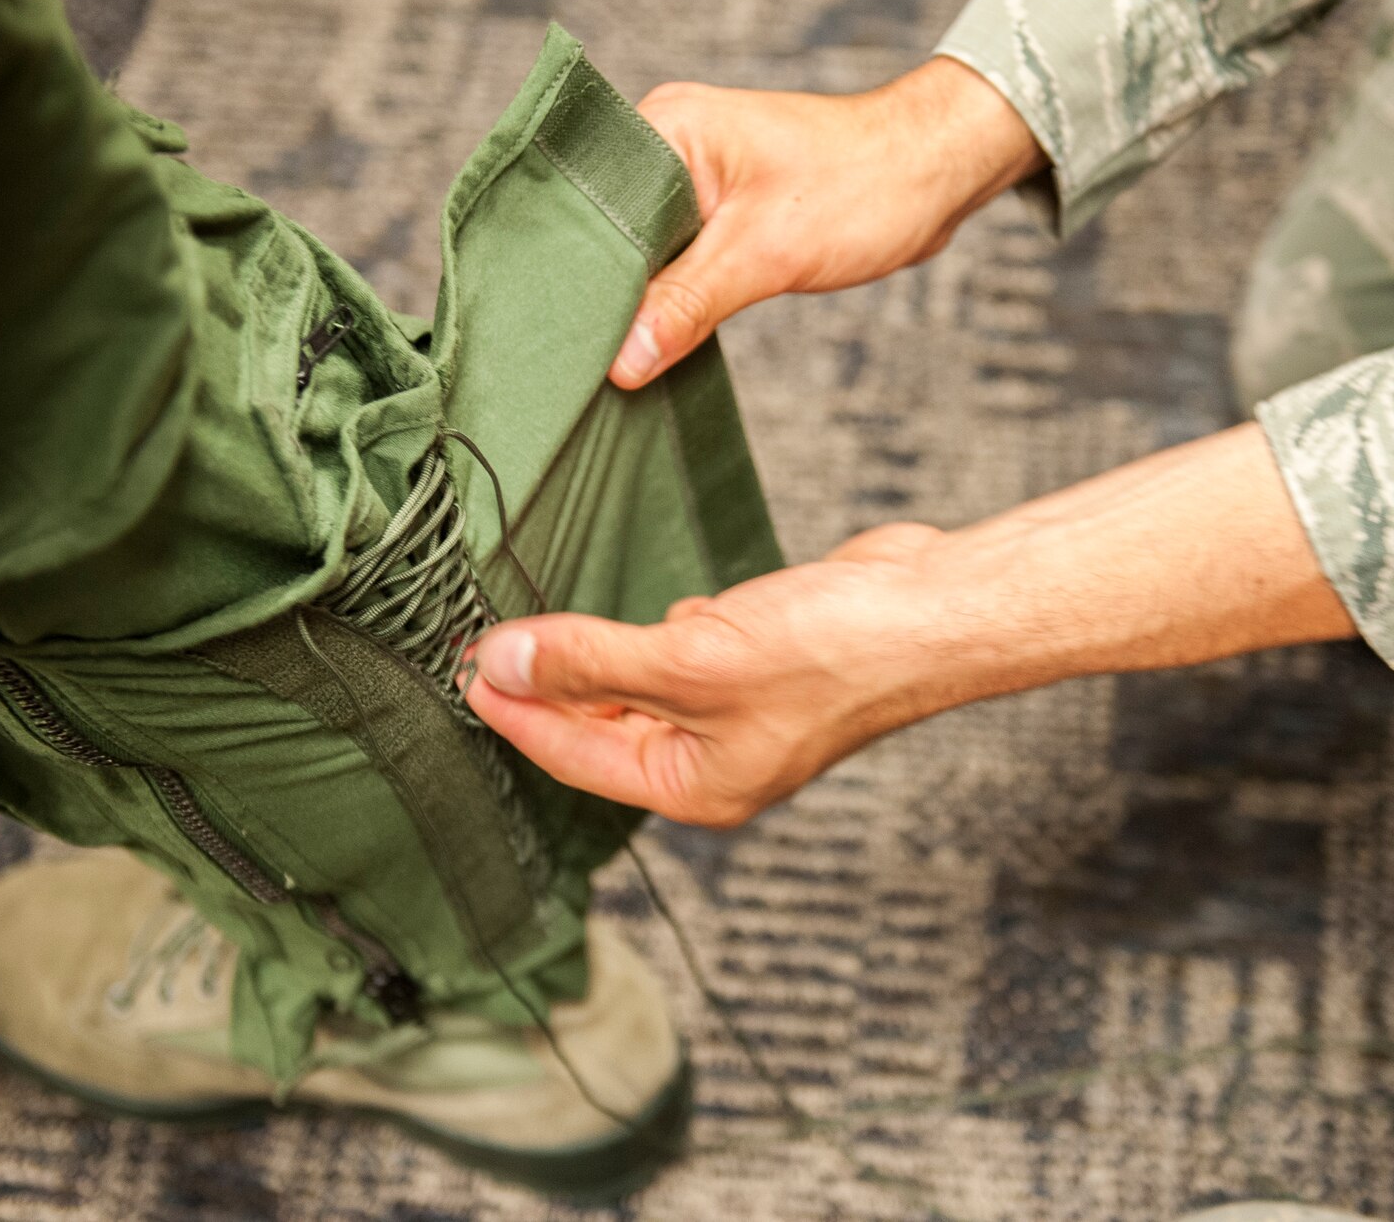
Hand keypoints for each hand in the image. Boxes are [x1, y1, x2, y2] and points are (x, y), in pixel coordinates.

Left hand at [460, 523, 955, 827]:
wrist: (933, 611)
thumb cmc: (834, 654)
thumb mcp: (692, 659)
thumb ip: (591, 661)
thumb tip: (501, 661)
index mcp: (695, 786)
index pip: (574, 756)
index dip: (513, 710)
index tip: (461, 665)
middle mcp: (713, 760)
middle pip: (602, 728)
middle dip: (547, 684)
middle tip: (481, 635)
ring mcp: (739, 713)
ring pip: (640, 689)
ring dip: (596, 656)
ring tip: (536, 619)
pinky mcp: (761, 664)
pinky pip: (683, 657)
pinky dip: (656, 633)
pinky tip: (650, 607)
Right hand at [611, 57, 1044, 389]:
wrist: (937, 173)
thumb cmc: (865, 186)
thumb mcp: (766, 253)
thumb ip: (687, 304)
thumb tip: (621, 361)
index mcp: (664, 127)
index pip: (587, 205)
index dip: (570, 273)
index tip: (554, 334)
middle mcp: (668, 143)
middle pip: (604, 230)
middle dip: (598, 293)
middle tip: (575, 358)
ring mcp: (693, 177)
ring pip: (640, 252)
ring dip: (635, 301)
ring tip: (606, 357)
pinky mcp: (719, 209)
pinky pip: (674, 260)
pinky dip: (667, 299)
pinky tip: (652, 340)